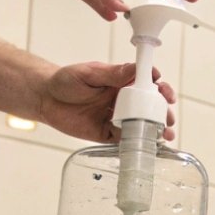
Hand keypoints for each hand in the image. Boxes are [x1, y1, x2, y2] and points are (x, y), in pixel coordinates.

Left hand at [37, 63, 177, 142]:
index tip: (164, 90)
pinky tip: (147, 145)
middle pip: (149, 106)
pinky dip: (137, 142)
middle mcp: (123, 99)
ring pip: (141, 124)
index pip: (147, 83)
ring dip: (155, 129)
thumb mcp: (89, 73)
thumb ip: (112, 73)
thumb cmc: (65, 81)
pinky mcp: (107, 133)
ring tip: (166, 134)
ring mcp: (117, 117)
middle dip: (163, 112)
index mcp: (122, 81)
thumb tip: (135, 69)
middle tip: (169, 117)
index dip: (160, 87)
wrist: (45, 99)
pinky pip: (125, 139)